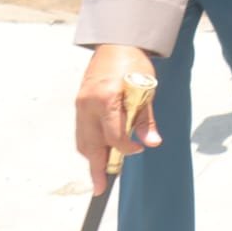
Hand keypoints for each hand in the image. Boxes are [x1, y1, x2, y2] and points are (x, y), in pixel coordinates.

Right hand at [75, 45, 159, 195]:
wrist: (117, 42)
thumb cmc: (135, 63)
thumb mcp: (146, 88)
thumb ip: (146, 118)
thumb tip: (152, 142)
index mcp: (108, 98)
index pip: (114, 135)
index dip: (127, 148)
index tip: (138, 150)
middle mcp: (89, 103)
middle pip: (91, 144)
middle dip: (96, 168)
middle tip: (100, 188)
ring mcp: (81, 104)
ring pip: (83, 139)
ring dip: (91, 158)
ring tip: (99, 174)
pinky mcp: (79, 103)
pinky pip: (81, 130)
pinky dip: (89, 143)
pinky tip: (98, 152)